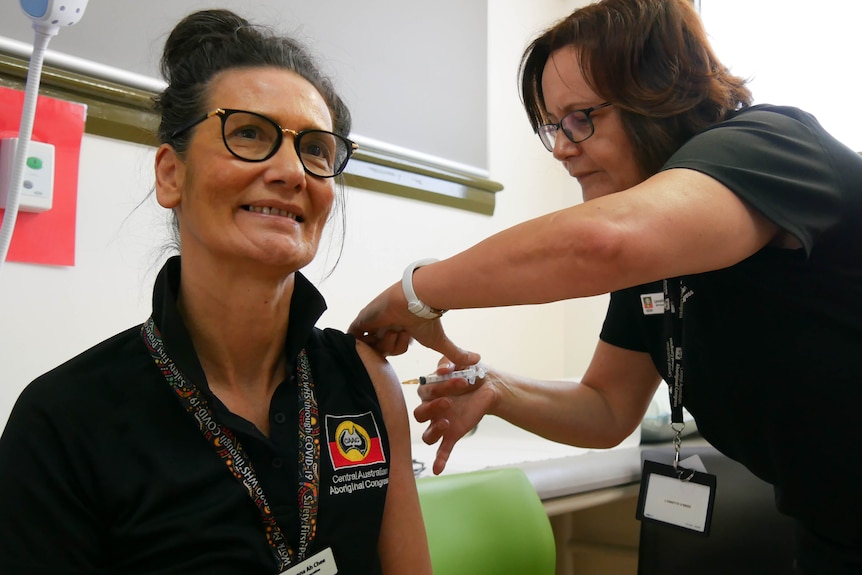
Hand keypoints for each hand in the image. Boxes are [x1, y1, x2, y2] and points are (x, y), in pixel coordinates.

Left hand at [348, 282, 478, 365]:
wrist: (413, 301)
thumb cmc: (425, 321)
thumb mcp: (440, 341)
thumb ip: (456, 353)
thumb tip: (477, 360)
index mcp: (399, 330)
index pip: (394, 349)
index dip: (399, 347)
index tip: (408, 337)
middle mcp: (384, 326)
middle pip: (382, 350)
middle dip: (393, 345)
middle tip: (402, 331)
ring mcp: (372, 323)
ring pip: (372, 346)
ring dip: (385, 339)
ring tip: (394, 325)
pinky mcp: (361, 320)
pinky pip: (357, 339)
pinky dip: (367, 339)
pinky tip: (380, 328)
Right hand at [414, 359, 496, 474]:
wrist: (490, 387)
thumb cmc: (471, 373)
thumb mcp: (460, 363)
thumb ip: (449, 363)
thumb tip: (444, 368)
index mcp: (430, 390)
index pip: (425, 391)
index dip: (439, 386)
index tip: (458, 379)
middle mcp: (432, 408)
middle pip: (419, 414)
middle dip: (432, 408)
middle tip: (449, 402)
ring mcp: (441, 423)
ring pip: (426, 434)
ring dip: (433, 431)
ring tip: (447, 424)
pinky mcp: (453, 434)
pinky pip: (442, 450)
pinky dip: (439, 460)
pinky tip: (437, 469)